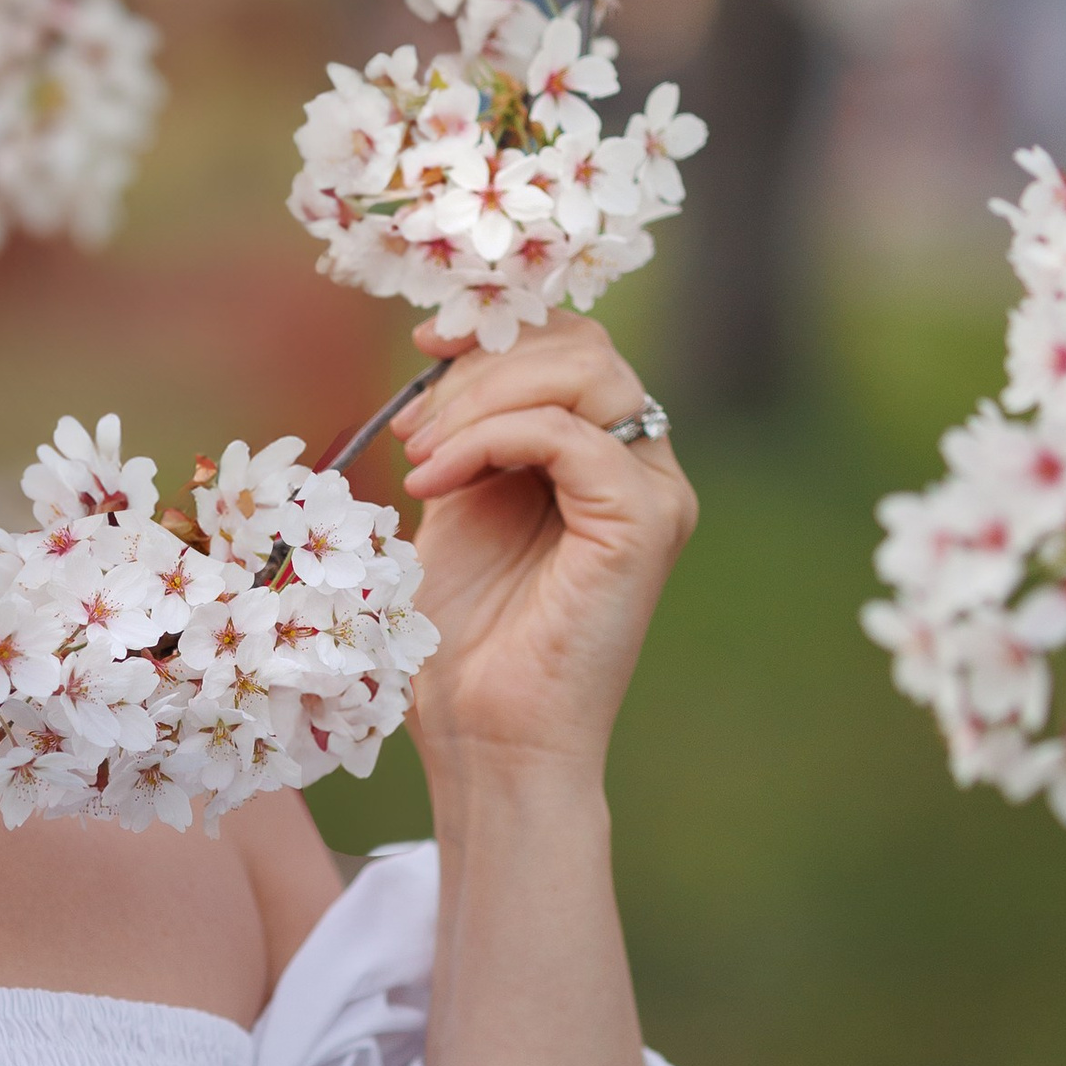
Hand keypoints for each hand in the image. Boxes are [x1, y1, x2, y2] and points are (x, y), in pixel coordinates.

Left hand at [398, 313, 695, 783]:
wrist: (486, 736)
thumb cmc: (464, 638)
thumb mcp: (456, 505)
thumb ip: (467, 433)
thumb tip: (445, 358)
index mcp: (605, 460)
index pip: (573, 347)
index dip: (498, 329)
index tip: (426, 345)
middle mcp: (643, 469)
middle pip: (582, 347)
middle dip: (482, 365)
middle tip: (412, 426)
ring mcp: (653, 495)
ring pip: (584, 373)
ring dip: (480, 397)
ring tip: (419, 455)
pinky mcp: (643, 525)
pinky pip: (568, 435)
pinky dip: (489, 439)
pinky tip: (436, 481)